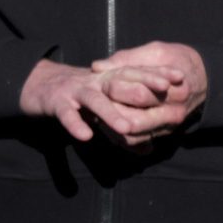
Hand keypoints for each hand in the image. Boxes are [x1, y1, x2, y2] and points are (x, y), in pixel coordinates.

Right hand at [19, 58, 174, 144]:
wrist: (42, 86)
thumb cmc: (83, 97)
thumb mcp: (107, 104)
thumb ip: (127, 121)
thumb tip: (149, 149)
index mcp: (110, 76)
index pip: (138, 72)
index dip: (158, 73)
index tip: (180, 77)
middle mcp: (96, 81)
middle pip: (121, 80)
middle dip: (143, 85)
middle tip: (163, 91)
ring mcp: (77, 91)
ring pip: (96, 100)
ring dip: (110, 113)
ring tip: (126, 127)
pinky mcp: (57, 103)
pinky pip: (67, 114)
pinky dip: (76, 124)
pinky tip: (86, 135)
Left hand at [90, 42, 208, 143]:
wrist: (206, 78)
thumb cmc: (179, 60)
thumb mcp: (157, 51)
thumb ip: (127, 59)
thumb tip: (97, 66)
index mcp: (173, 91)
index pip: (138, 96)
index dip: (115, 89)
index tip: (104, 81)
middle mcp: (173, 113)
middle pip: (132, 123)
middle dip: (110, 113)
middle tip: (97, 102)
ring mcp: (168, 126)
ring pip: (131, 138)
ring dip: (111, 129)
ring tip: (99, 114)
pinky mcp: (162, 133)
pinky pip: (136, 142)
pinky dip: (119, 136)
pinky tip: (110, 123)